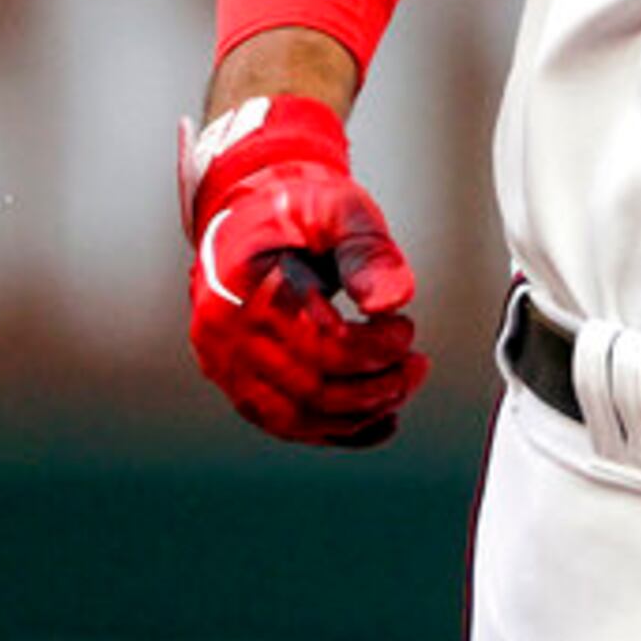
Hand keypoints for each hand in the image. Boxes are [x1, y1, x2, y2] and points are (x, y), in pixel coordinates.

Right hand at [180, 96, 427, 446]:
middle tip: (416, 365)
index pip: (320, 345)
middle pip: (310, 389)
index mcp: (249, 287)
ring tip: (401, 387)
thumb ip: (369, 251)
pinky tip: (377, 421)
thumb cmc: (297, 211)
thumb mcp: (340, 209)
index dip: (375, 349)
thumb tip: (392, 301)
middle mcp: (226, 333)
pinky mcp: (234, 382)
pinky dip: (334, 430)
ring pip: (295, 418)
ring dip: (359, 413)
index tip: (405, 327)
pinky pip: (283, 424)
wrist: (249, 216)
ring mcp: (224, 363)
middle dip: (376, 386)